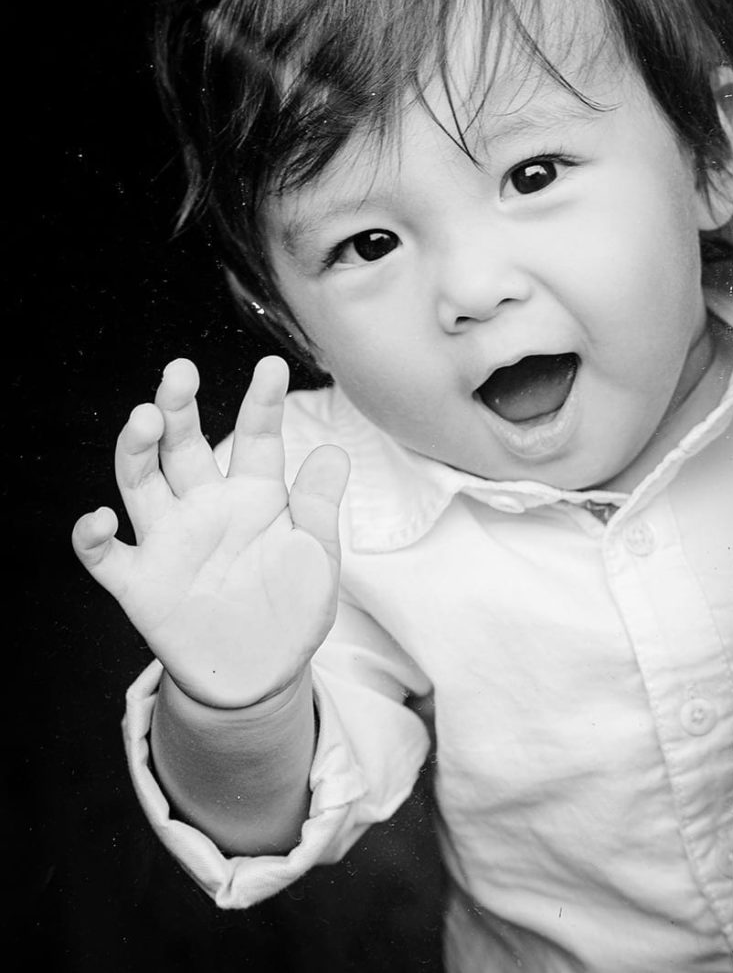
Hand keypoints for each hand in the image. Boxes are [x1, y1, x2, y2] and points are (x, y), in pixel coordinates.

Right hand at [72, 356, 348, 708]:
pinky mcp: (140, 582)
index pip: (256, 436)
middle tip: (179, 372)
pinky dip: (92, 536)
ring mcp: (169, 540)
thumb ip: (317, 506)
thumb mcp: (316, 556)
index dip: (262, 401)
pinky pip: (105, 555)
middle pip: (183, 444)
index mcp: (254, 492)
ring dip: (136, 448)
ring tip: (144, 419)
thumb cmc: (291, 606)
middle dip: (178, 406)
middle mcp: (205, 505)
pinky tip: (99, 518)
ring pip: (140, 481)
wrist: (262, 674)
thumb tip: (333, 451)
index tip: (272, 366)